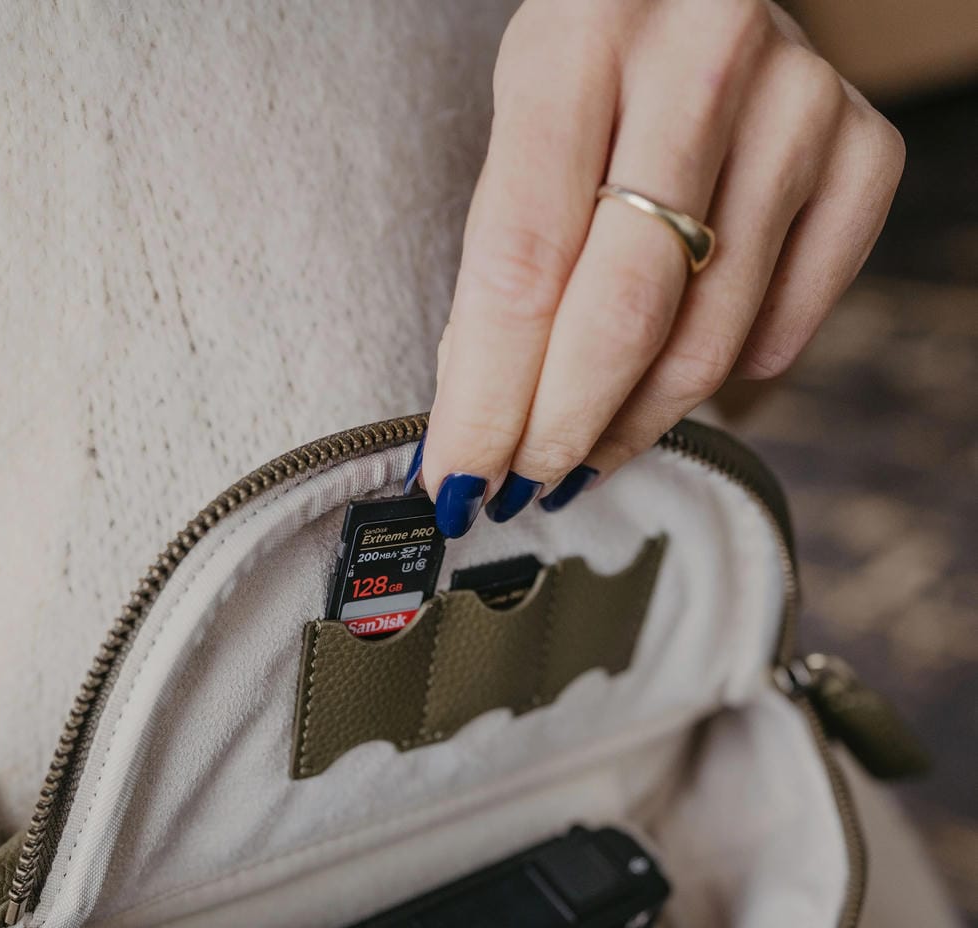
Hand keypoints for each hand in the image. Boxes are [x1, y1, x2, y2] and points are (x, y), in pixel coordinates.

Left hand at [415, 0, 904, 534]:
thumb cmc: (598, 63)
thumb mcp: (524, 117)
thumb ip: (505, 257)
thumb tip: (480, 432)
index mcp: (580, 33)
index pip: (523, 265)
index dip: (488, 398)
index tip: (458, 478)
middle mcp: (704, 54)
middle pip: (625, 316)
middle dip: (560, 431)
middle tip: (522, 486)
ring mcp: (799, 103)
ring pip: (708, 342)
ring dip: (633, 424)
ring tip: (586, 445)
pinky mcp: (864, 150)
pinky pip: (788, 329)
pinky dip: (731, 376)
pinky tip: (681, 370)